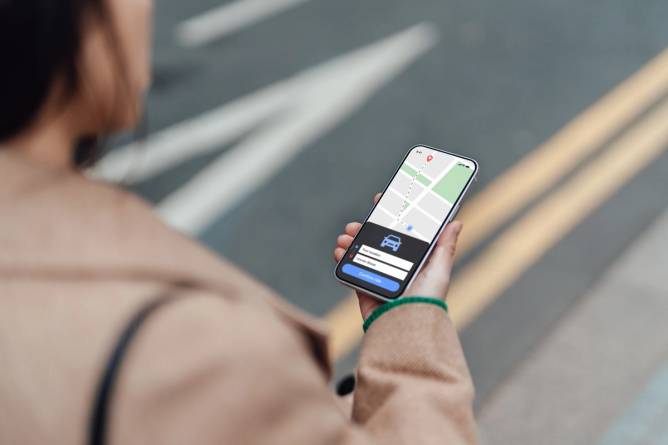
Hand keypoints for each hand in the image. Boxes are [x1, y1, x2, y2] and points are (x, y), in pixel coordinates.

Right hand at [334, 193, 463, 319]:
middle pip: (377, 238)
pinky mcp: (364, 286)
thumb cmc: (426, 300)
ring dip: (351, 240)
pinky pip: (350, 268)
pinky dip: (342, 257)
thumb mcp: (439, 270)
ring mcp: (378, 275)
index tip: (381, 201)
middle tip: (357, 223)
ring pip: (361, 250)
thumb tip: (456, 222)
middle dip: (365, 227)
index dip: (391, 214)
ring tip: (346, 237)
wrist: (405, 326)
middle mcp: (395, 265)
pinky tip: (339, 251)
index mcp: (414, 258)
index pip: (401, 231)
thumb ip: (444, 247)